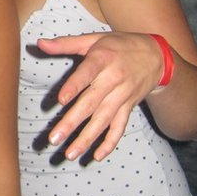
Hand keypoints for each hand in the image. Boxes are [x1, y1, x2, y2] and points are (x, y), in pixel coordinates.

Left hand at [38, 32, 162, 161]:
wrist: (157, 55)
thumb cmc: (119, 45)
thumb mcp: (94, 39)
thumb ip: (65, 43)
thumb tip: (39, 43)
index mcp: (102, 59)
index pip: (87, 74)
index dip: (74, 86)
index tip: (60, 100)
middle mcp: (113, 80)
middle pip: (91, 103)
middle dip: (72, 123)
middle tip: (54, 139)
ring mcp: (122, 96)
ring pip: (103, 120)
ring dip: (87, 138)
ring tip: (70, 154)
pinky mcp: (128, 107)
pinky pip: (120, 127)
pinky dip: (110, 142)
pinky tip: (96, 156)